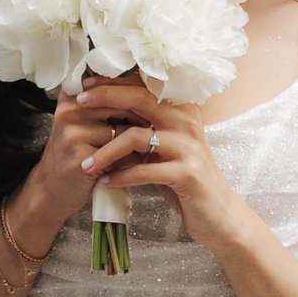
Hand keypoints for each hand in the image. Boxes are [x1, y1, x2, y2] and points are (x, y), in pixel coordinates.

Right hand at [6, 73, 166, 252]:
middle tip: (167, 125)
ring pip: (126, 128)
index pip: (113, 82)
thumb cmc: (78, 153)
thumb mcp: (87, 123)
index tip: (159, 100)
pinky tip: (141, 166)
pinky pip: (121, 152)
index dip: (139, 90)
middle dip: (147, 116)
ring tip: (153, 148)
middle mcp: (71, 107)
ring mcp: (74, 131)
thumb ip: (109, 104)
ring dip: (143, 140)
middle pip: (124, 102)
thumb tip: (154, 86)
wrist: (54, 189)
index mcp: (73, 94)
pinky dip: (134, 159)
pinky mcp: (81, 155)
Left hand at [71, 75, 243, 250]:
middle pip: (141, 99)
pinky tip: (106, 182)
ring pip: (137, 137)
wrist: (218, 214)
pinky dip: (121, 177)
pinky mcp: (188, 174)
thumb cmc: (184, 179)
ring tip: (86, 164)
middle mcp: (188, 122)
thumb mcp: (165, 148)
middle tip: (78, 105)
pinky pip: (145, 171)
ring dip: (106, 151)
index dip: (115, 82)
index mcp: (182, 110)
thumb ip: (143, 128)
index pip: (146, 85)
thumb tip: (103, 111)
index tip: (86, 86)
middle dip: (106, 98)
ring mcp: (189, 147)